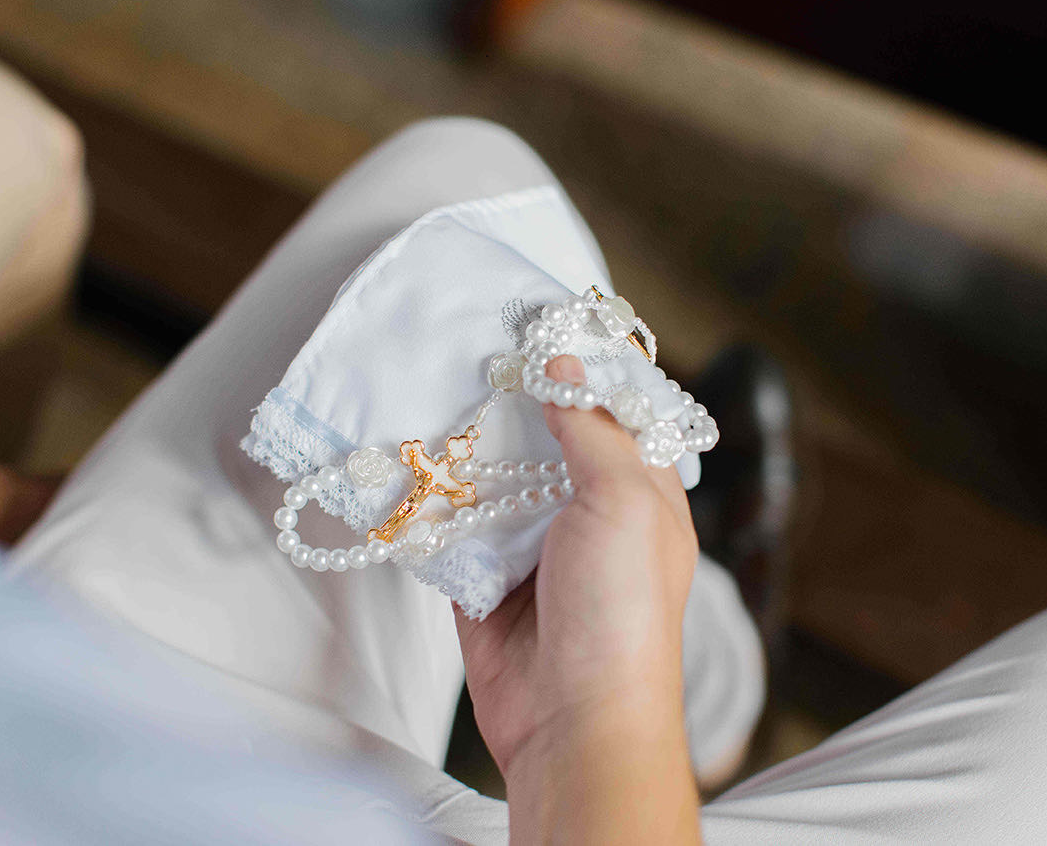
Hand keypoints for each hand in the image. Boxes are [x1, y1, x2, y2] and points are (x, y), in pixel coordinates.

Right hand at [454, 355, 700, 843]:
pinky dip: (432, 502)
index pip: (614, 412)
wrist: (573, 721)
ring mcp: (533, 546)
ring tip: (426, 388)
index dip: (581, 369)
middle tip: (468, 348)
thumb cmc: (621, 611)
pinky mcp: (484, 580)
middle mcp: (587, 511)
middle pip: (546, 439)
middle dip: (511, 400)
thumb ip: (593, 431)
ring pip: (495, 478)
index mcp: (641, 490)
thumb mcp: (624, 502)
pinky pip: (454, 528)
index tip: (539, 324)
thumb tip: (562, 367)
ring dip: (466, 445)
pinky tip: (405, 461)